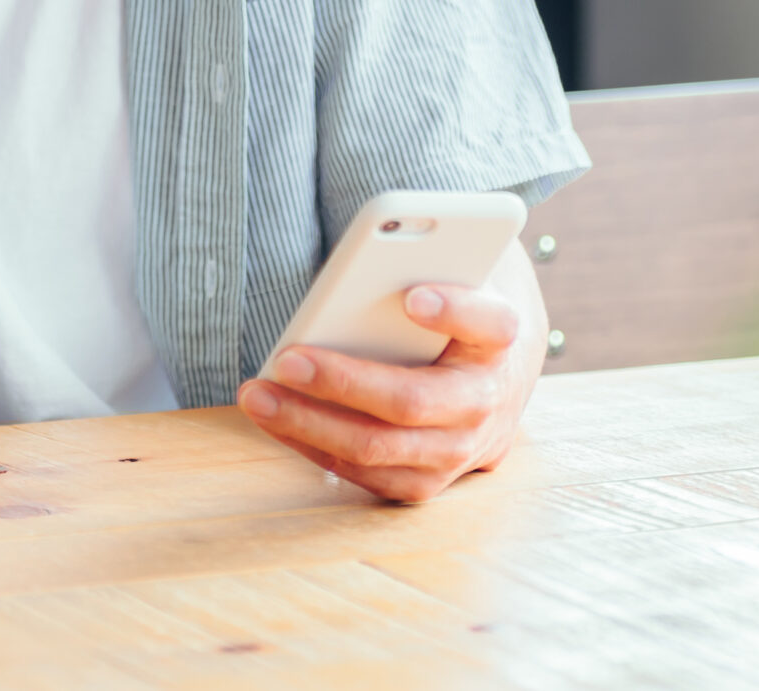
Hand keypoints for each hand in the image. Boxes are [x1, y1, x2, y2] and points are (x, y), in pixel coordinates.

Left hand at [235, 283, 540, 503]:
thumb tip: (356, 276)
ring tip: (258, 395)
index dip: (454, 310)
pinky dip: (313, 446)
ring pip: (378, 448)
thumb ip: (420, 274)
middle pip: (411, 400)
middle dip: (342, 382)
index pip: (489, 322)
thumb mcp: (451, 287)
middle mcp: (486, 403)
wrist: (494, 382)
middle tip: (286, 359)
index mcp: (500, 340)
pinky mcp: (428, 483)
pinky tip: (276, 419)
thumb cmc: (452, 322)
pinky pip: (364, 474)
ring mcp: (458, 453)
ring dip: (309, 423)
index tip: (412, 297)